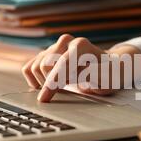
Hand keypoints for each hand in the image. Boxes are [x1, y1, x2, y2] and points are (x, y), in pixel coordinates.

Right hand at [22, 34, 140, 101]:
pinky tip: (46, 85)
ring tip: (63, 84)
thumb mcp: (110, 79)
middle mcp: (66, 41)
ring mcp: (55, 46)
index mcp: (81, 46)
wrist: (108, 66)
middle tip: (69, 86)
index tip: (44, 99)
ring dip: (44, 80)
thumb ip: (100, 77)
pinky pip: (29, 67)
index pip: (61, 64)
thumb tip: (85, 74)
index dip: (52, 83)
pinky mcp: (46, 53)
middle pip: (44, 65)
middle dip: (52, 82)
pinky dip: (33, 78)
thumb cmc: (109, 74)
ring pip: (35, 66)